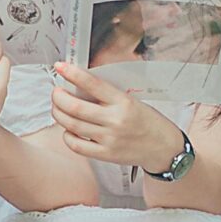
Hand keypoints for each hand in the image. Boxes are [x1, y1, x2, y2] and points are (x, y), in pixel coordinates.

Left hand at [51, 61, 181, 168]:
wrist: (164, 148)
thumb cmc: (148, 122)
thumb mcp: (133, 101)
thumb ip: (109, 96)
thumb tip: (80, 86)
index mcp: (123, 102)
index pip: (92, 84)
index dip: (72, 74)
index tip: (60, 67)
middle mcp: (115, 120)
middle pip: (75, 107)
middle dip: (59, 96)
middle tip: (56, 91)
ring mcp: (109, 139)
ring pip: (72, 125)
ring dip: (59, 114)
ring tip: (58, 108)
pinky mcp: (105, 154)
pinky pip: (77, 146)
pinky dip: (67, 136)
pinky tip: (68, 130)